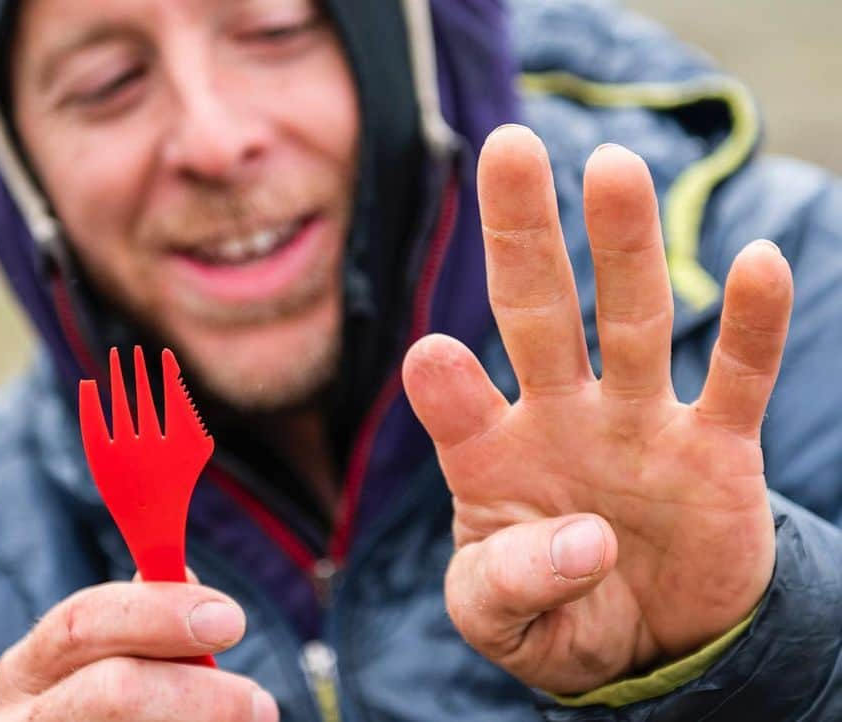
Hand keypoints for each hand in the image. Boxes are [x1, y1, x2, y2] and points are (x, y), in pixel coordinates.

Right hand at [0, 581, 278, 720]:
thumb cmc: (116, 705)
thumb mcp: (113, 657)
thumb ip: (148, 619)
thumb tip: (187, 580)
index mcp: (28, 670)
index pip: (83, 622)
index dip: (159, 614)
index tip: (229, 620)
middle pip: (115, 691)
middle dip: (199, 692)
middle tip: (257, 701)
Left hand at [402, 125, 792, 693]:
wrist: (644, 639)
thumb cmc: (552, 616)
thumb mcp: (504, 624)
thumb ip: (514, 588)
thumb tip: (587, 541)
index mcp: (488, 456)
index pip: (459, 406)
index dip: (449, 384)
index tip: (433, 356)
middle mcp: (559, 415)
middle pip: (537, 310)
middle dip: (523, 234)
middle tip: (508, 147)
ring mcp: (639, 422)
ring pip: (633, 318)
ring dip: (625, 246)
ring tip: (614, 168)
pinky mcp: (715, 446)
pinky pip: (738, 377)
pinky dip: (752, 327)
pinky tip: (759, 263)